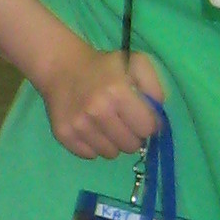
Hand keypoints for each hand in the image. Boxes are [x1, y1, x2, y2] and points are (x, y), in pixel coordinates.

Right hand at [39, 34, 165, 159]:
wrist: (61, 67)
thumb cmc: (104, 67)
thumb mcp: (137, 64)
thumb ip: (155, 88)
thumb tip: (157, 119)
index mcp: (118, 92)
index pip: (147, 128)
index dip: (148, 124)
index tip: (141, 117)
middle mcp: (97, 111)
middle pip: (130, 145)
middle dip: (132, 136)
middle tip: (124, 123)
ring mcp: (78, 125)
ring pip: (110, 154)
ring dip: (113, 143)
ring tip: (107, 126)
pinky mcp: (63, 134)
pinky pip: (89, 155)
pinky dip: (94, 146)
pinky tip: (92, 130)